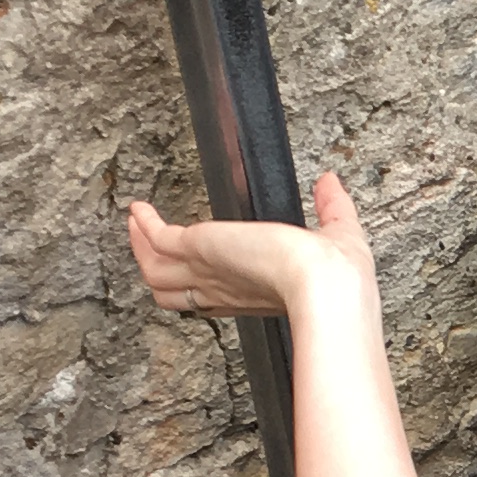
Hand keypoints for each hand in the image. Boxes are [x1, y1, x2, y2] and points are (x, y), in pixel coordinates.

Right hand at [128, 172, 376, 326]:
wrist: (328, 286)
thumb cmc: (340, 277)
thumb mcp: (339, 233)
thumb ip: (333, 208)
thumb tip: (330, 183)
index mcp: (256, 291)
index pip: (216, 292)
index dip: (201, 279)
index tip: (196, 260)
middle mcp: (227, 286)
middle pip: (175, 289)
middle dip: (158, 267)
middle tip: (148, 242)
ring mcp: (209, 270)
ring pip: (157, 272)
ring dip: (142, 246)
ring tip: (136, 224)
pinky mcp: (200, 249)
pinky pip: (159, 241)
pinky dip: (144, 226)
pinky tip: (138, 210)